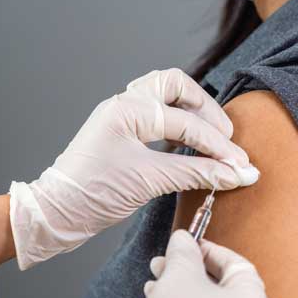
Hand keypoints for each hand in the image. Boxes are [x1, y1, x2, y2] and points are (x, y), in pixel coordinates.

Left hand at [9, 68, 258, 268]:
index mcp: (127, 110)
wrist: (56, 212)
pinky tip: (190, 146)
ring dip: (192, 113)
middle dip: (205, 109)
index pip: (186, 122)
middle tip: (225, 139)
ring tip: (212, 139)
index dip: (218, 146)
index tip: (241, 166)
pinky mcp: (121, 133)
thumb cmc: (92, 194)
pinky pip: (156, 116)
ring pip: (165, 96)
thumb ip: (196, 174)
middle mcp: (123, 104)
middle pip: (176, 86)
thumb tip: (236, 174)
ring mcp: (121, 116)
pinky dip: (178, 126)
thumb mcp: (149, 181)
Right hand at [123, 230, 269, 297]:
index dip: (209, 249)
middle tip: (167, 263)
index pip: (238, 264)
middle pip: (224, 288)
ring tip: (157, 285)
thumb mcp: (177, 277)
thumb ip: (184, 252)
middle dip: (190, 271)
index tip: (189, 244)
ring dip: (183, 293)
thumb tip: (184, 241)